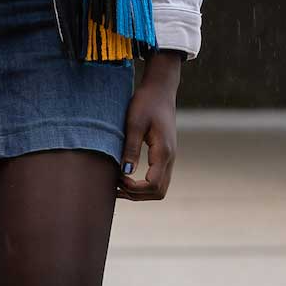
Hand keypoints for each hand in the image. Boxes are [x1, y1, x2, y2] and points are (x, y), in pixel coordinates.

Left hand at [119, 51, 181, 201]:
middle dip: (136, 195)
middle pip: (158, 192)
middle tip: (115, 186)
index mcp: (164, 152)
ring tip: (117, 185)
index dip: (134, 188)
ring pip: (159, 188)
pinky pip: (157, 178)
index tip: (117, 177)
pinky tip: (125, 176)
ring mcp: (169, 158)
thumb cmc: (146, 102)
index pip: (153, 185)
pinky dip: (142, 184)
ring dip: (139, 192)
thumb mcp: (134, 123)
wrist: (160, 89)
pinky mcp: (164, 155)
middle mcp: (170, 158)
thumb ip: (131, 148)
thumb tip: (125, 173)